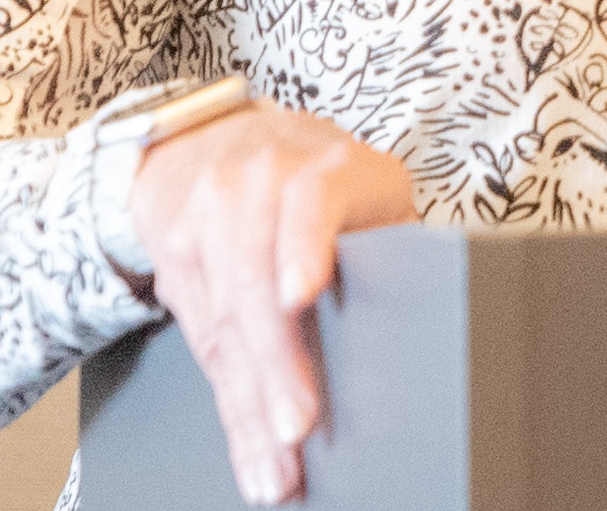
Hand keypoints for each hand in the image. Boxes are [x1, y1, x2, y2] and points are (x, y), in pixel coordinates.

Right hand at [125, 107, 417, 505]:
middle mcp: (258, 186)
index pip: (310, 202)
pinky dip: (234, 407)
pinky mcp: (177, 261)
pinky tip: (253, 453)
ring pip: (228, 323)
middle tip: (300, 427)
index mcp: (325, 166)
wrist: (207, 141)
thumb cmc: (312, 178)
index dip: (304, 247)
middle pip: (258, 283)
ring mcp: (208, 224)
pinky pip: (205, 343)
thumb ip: (385, 246)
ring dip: (255, 404)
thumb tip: (429, 330)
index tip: (301, 293)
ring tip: (281, 466)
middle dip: (279, 364)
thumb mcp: (359, 189)